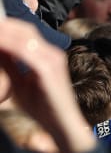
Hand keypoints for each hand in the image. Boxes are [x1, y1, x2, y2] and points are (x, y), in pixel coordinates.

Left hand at [0, 18, 95, 152]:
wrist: (62, 126)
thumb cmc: (43, 109)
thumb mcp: (20, 84)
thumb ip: (10, 67)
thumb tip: (0, 51)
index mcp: (47, 55)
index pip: (24, 33)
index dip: (6, 27)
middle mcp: (52, 53)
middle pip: (25, 30)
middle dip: (4, 26)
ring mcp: (53, 59)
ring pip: (25, 38)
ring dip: (5, 33)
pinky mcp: (49, 69)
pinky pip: (27, 52)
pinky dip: (10, 46)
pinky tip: (0, 46)